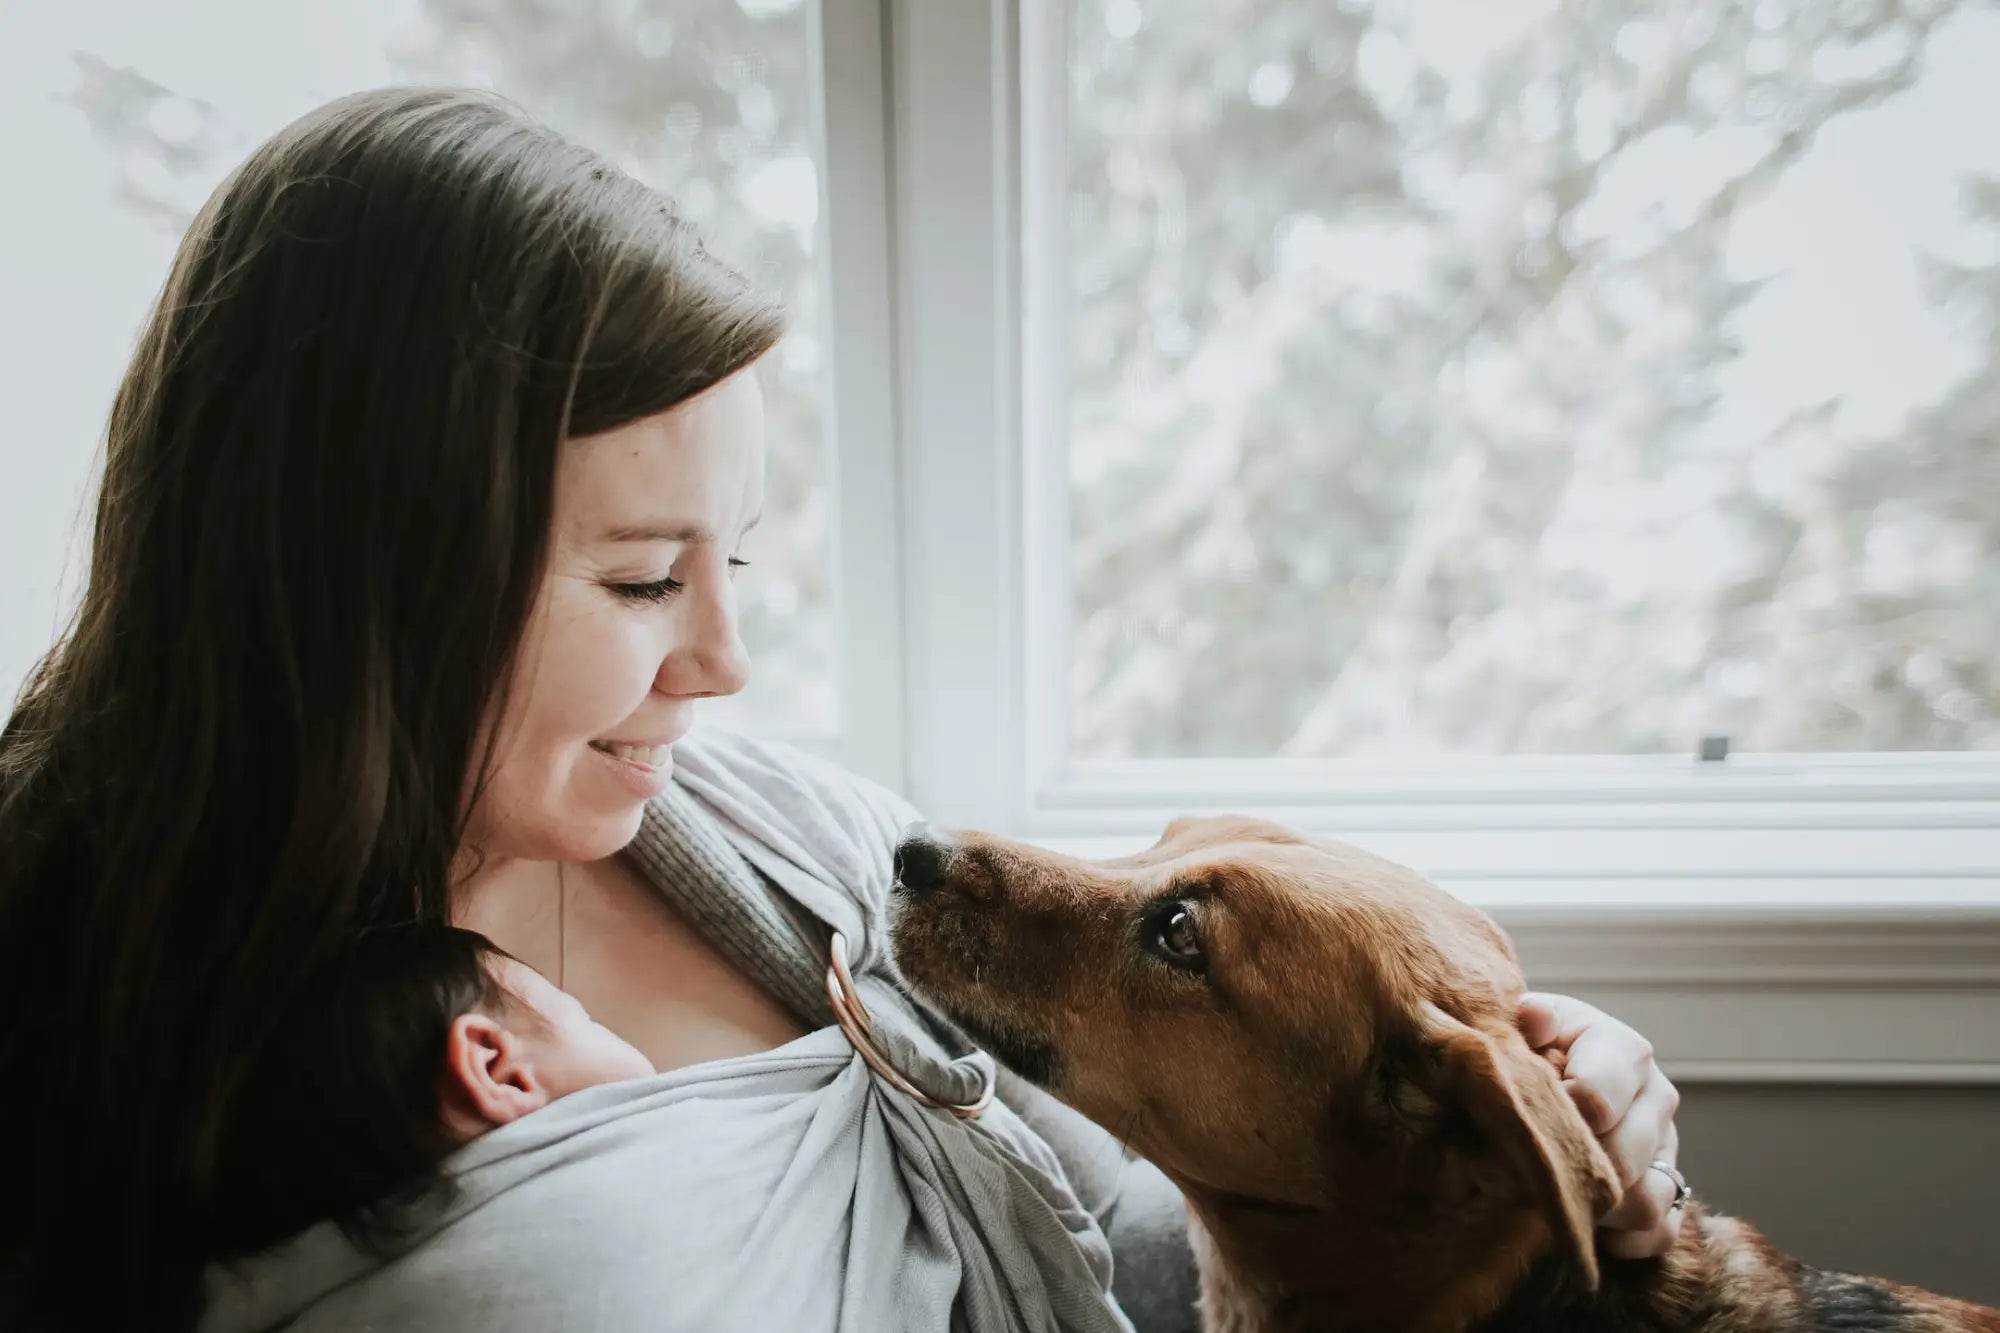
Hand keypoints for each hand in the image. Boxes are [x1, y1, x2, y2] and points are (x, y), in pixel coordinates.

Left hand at [1518, 992, 1684, 1259]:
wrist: (1543, 1072)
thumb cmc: (1529, 1048)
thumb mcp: (1523, 1022)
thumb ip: (1528, 1020)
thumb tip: (1533, 1018)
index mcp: (1621, 1048)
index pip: (1601, 1097)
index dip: (1562, 1119)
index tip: (1528, 1124)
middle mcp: (1655, 1095)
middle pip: (1624, 1157)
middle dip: (1575, 1170)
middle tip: (1533, 1170)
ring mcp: (1666, 1145)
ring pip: (1646, 1200)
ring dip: (1597, 1209)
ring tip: (1558, 1195)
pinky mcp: (1670, 1189)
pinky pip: (1660, 1232)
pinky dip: (1621, 1239)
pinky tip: (1586, 1223)